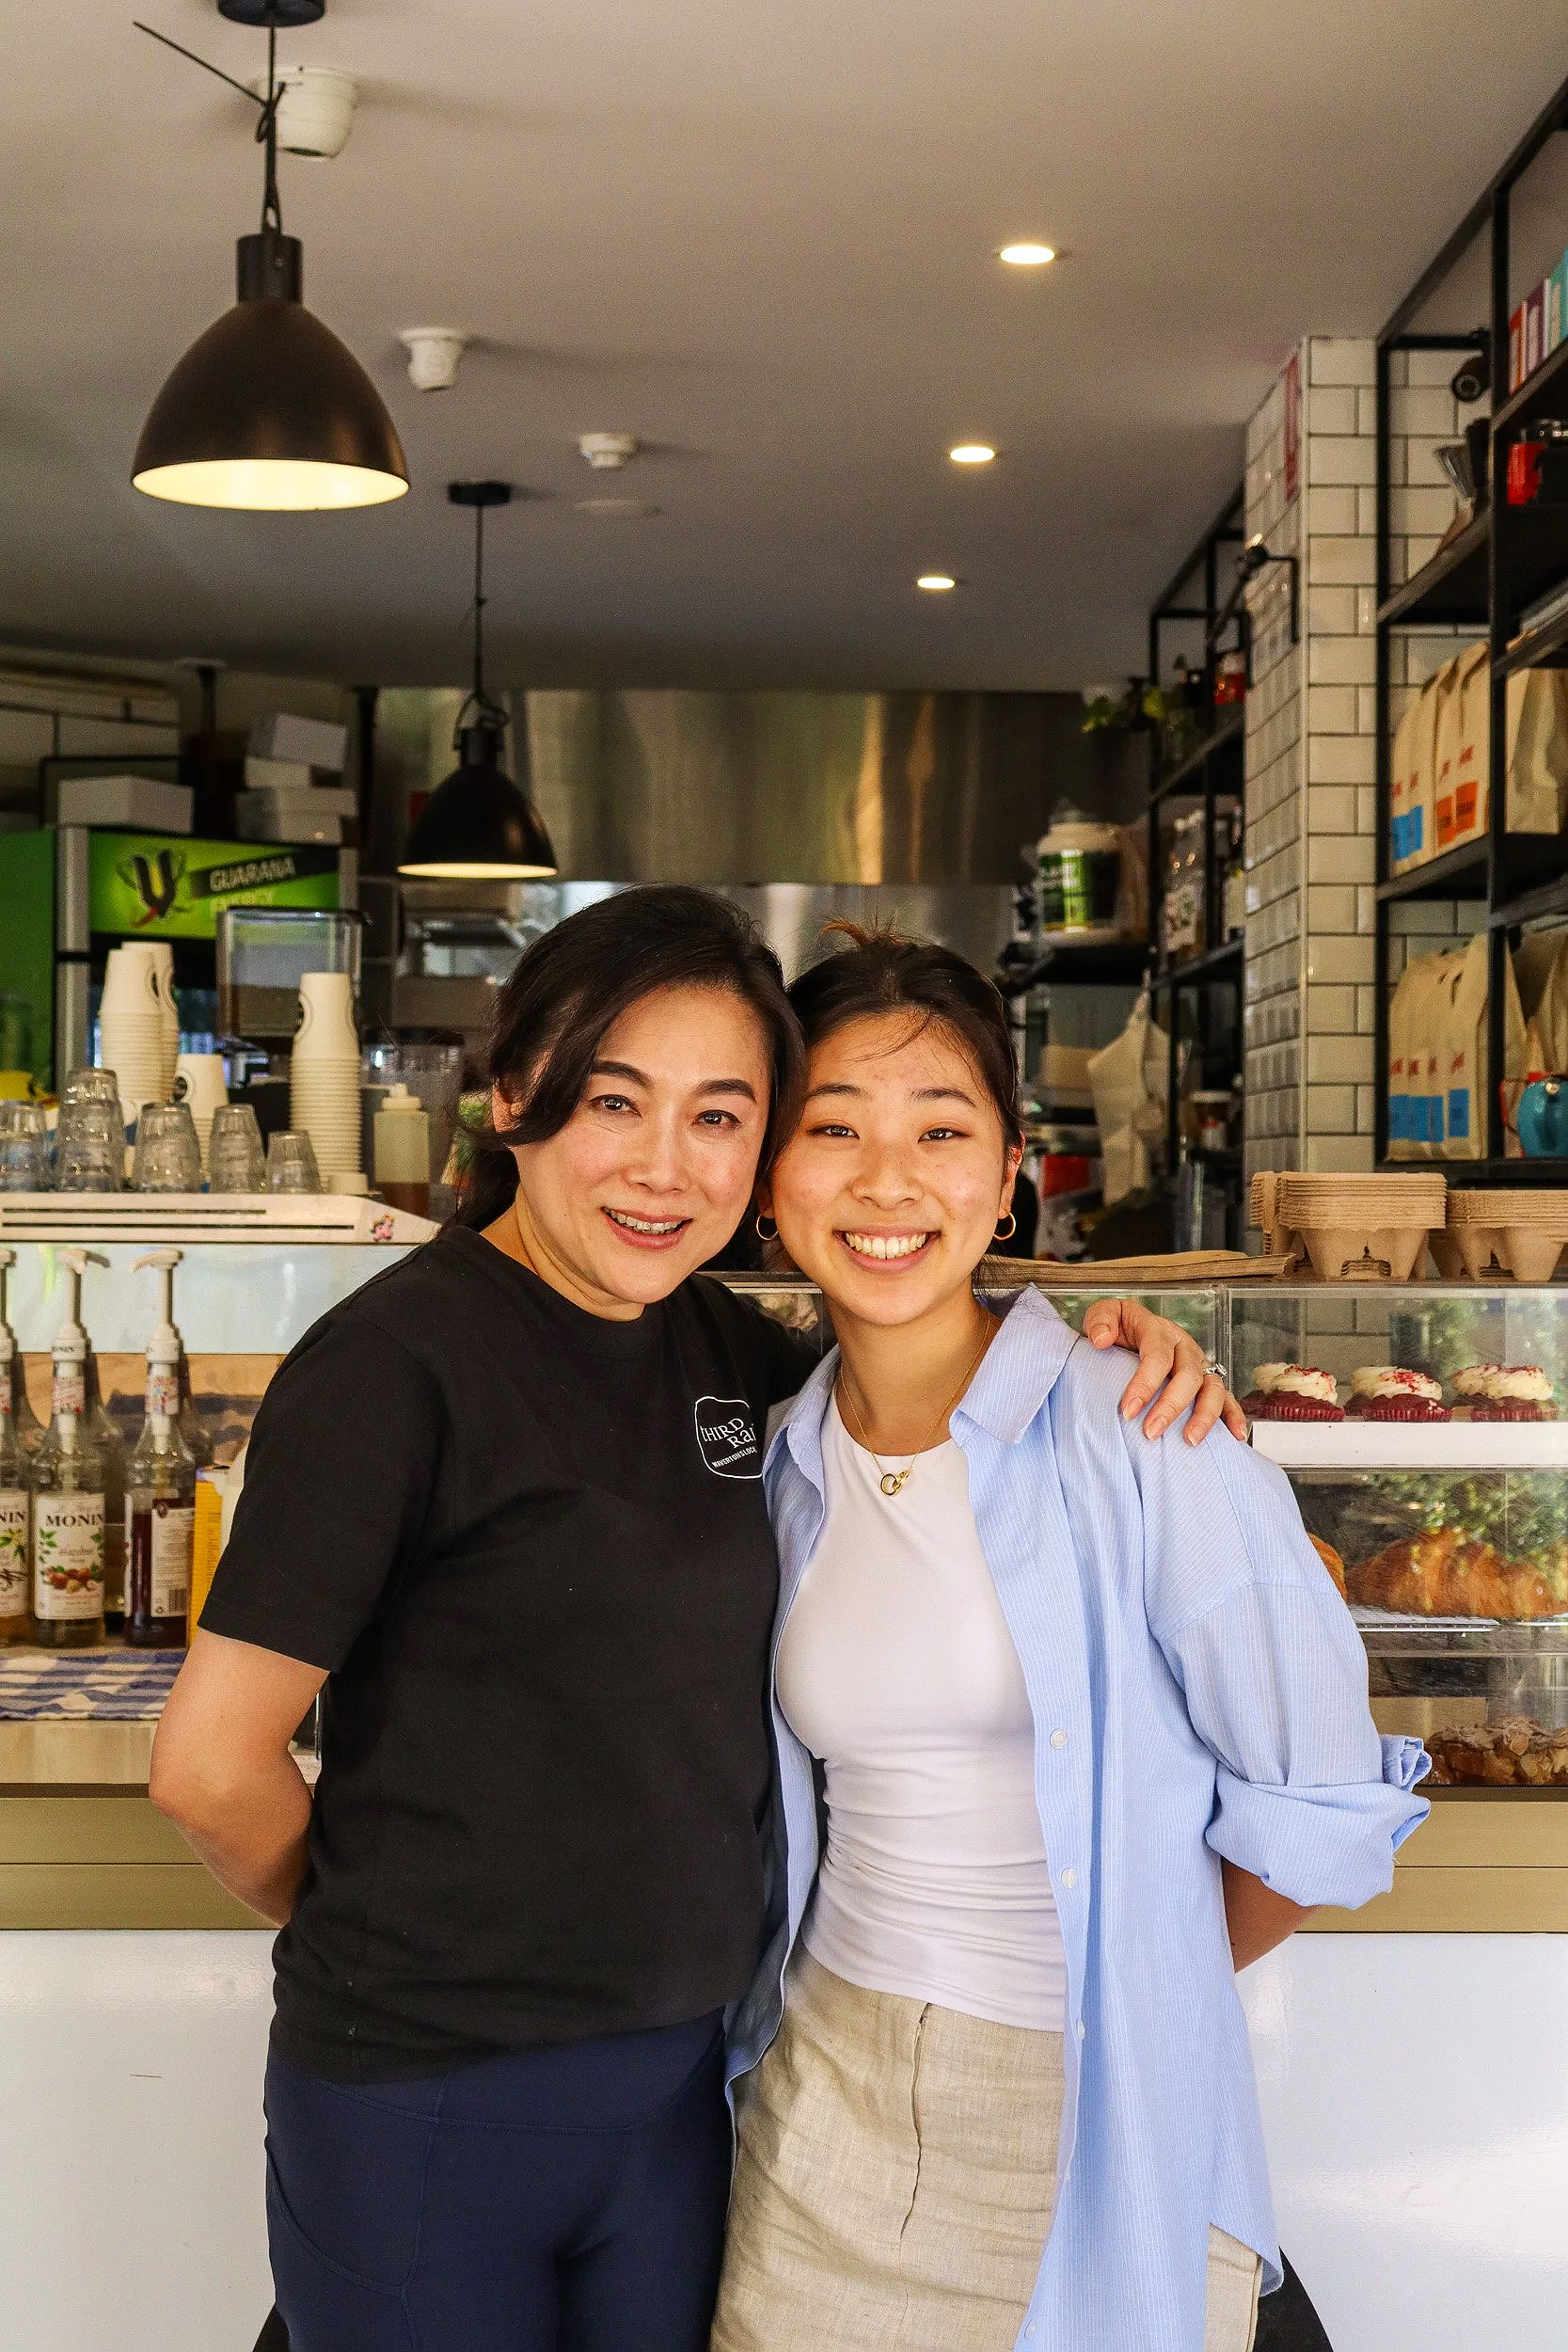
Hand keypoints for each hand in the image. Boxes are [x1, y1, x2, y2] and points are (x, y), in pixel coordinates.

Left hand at [1082, 1297, 1246, 1443]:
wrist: (1129, 1333)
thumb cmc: (1117, 1329)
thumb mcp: (1103, 1316)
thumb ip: (1100, 1320)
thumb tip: (1102, 1339)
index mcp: (1159, 1330)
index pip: (1157, 1356)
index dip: (1145, 1384)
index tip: (1128, 1410)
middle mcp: (1184, 1346)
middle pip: (1188, 1375)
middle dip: (1170, 1406)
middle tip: (1151, 1432)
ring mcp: (1199, 1364)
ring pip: (1212, 1388)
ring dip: (1204, 1415)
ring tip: (1190, 1441)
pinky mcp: (1207, 1381)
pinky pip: (1226, 1398)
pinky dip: (1233, 1416)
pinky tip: (1235, 1436)